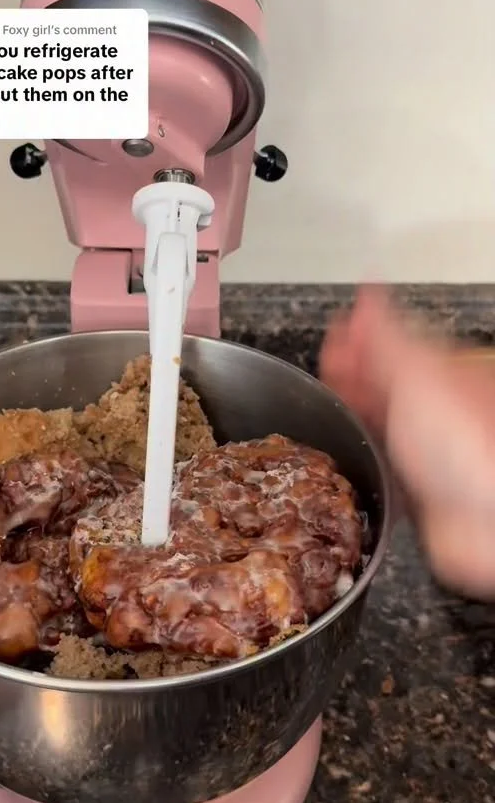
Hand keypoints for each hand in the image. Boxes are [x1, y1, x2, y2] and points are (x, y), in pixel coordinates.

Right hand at [320, 286, 494, 598]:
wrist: (488, 515)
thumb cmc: (469, 443)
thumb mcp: (416, 372)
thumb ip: (383, 335)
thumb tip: (368, 287)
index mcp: (440, 373)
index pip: (393, 345)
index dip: (360, 338)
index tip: (333, 333)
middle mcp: (435, 412)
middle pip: (386, 386)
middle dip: (352, 375)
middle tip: (324, 367)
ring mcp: (426, 453)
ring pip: (383, 429)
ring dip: (355, 420)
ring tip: (327, 410)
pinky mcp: (417, 494)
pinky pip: (383, 473)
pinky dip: (363, 464)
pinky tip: (349, 461)